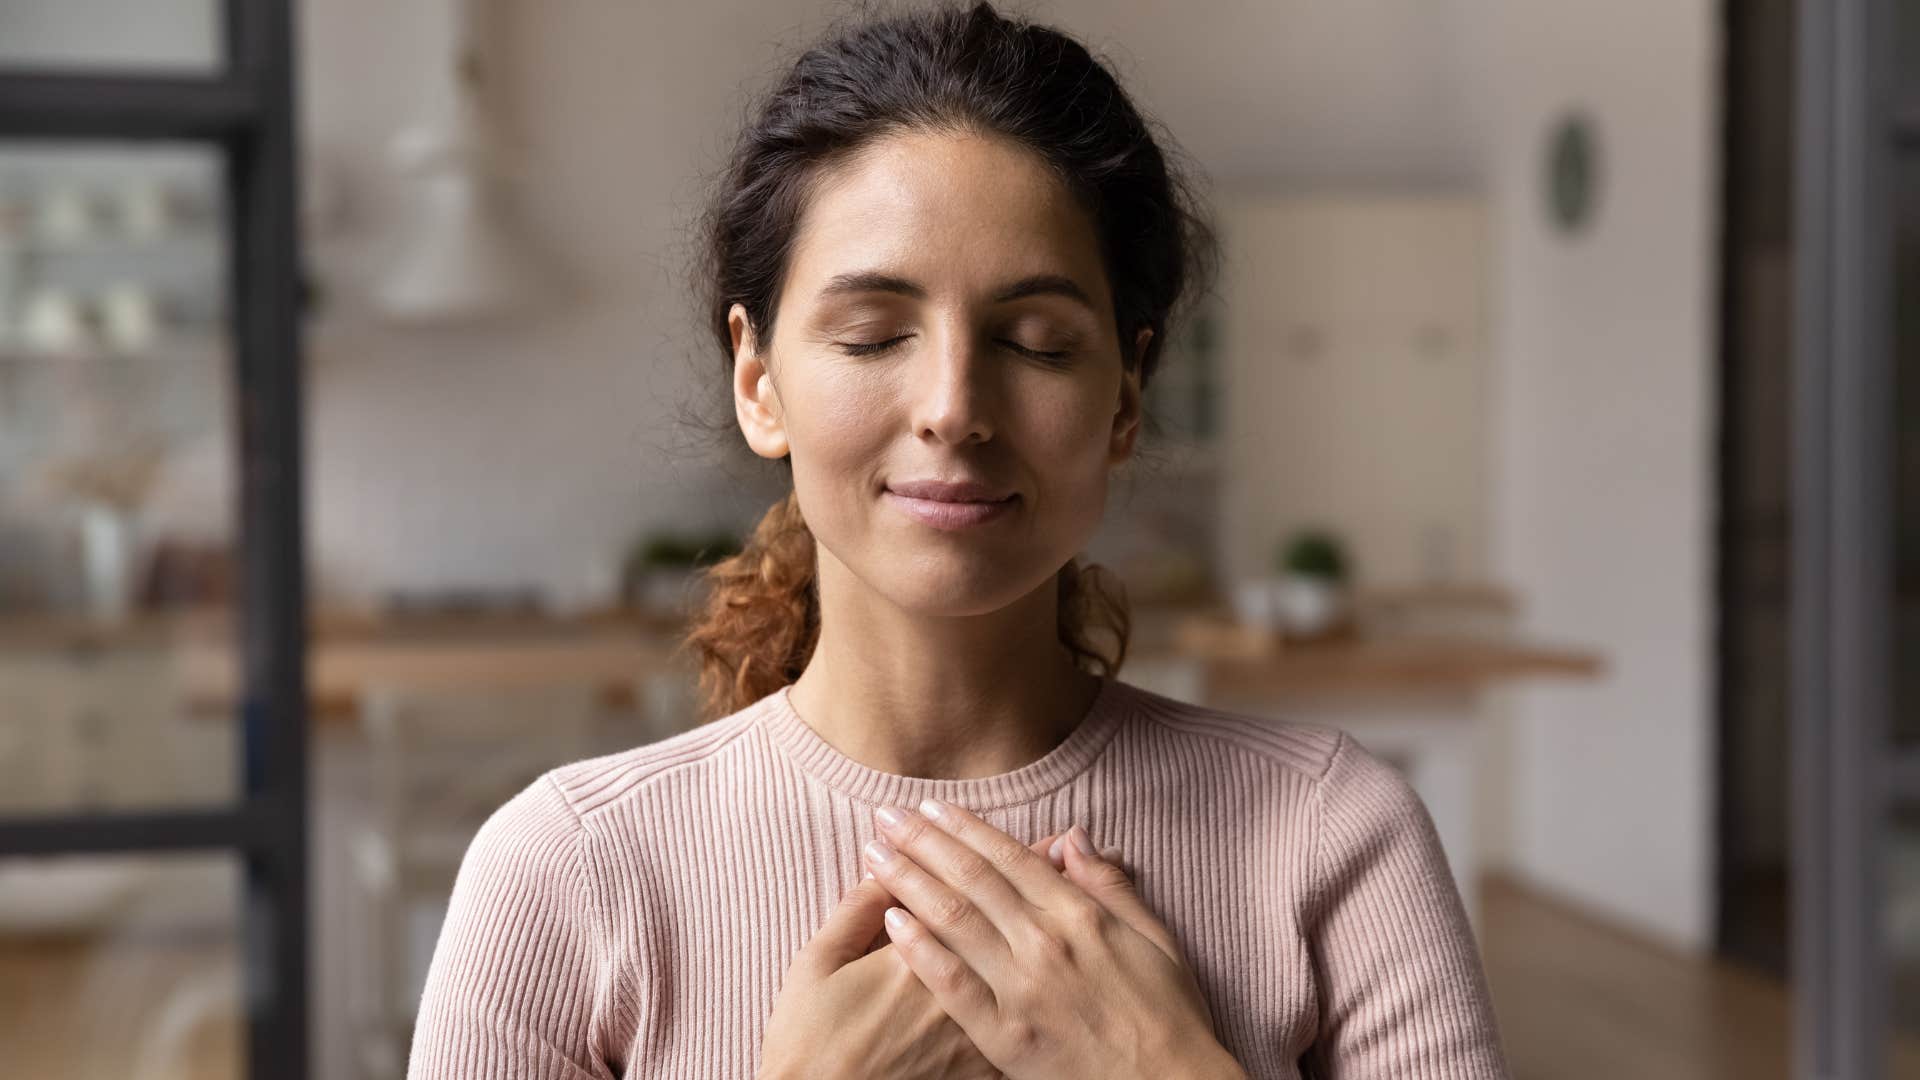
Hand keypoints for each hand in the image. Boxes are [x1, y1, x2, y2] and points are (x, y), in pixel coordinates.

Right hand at [758, 829, 1076, 1079]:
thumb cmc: (808, 1041)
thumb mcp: (815, 966)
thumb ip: (853, 913)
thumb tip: (884, 869)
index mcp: (914, 953)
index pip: (964, 888)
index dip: (991, 854)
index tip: (1018, 829)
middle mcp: (955, 984)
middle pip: (1004, 917)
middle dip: (1033, 877)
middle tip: (1059, 841)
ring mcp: (975, 1026)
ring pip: (1023, 960)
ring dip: (1047, 918)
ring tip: (1066, 879)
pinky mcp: (981, 1062)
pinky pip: (1024, 1012)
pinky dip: (1045, 975)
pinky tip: (1056, 951)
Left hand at [865, 801, 1235, 1079]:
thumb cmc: (1169, 1015)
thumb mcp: (1155, 937)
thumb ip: (1108, 884)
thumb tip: (1072, 837)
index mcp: (1081, 915)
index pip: (1009, 858)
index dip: (965, 828)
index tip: (930, 806)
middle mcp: (1046, 943)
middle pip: (971, 878)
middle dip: (923, 842)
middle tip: (885, 816)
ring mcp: (1022, 989)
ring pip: (954, 920)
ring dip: (909, 881)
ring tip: (874, 856)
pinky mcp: (1004, 1036)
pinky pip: (953, 985)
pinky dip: (921, 950)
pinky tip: (892, 923)